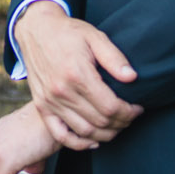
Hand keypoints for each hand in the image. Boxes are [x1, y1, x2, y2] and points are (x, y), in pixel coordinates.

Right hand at [13, 1, 142, 143]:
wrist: (36, 30)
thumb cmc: (69, 32)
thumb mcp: (95, 37)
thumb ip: (114, 58)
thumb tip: (132, 78)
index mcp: (77, 74)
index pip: (110, 107)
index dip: (128, 112)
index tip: (137, 108)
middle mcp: (61, 91)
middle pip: (100, 122)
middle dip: (121, 123)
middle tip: (131, 116)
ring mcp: (50, 101)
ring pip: (84, 131)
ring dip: (106, 134)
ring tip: (118, 125)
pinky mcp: (42, 106)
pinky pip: (60, 134)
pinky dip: (78, 143)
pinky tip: (94, 141)